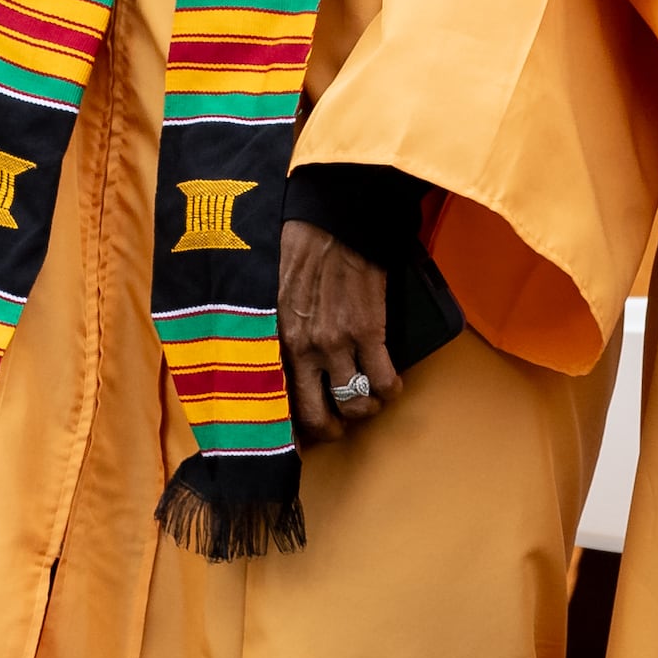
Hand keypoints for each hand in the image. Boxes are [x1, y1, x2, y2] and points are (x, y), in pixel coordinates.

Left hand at [276, 218, 394, 445]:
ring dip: (364, 411)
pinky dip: (390, 390)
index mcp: (272, 337)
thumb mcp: (266, 288)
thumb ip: (267, 325)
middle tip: (338, 425)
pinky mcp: (369, 331)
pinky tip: (391, 384)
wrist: (333, 218)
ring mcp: (336, 343)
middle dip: (330, 430)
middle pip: (316, 417)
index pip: (274, 401)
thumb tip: (270, 353)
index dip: (287, 429)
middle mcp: (300, 348)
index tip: (296, 440)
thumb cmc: (297, 245)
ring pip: (354, 406)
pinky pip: (383, 382)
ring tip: (367, 401)